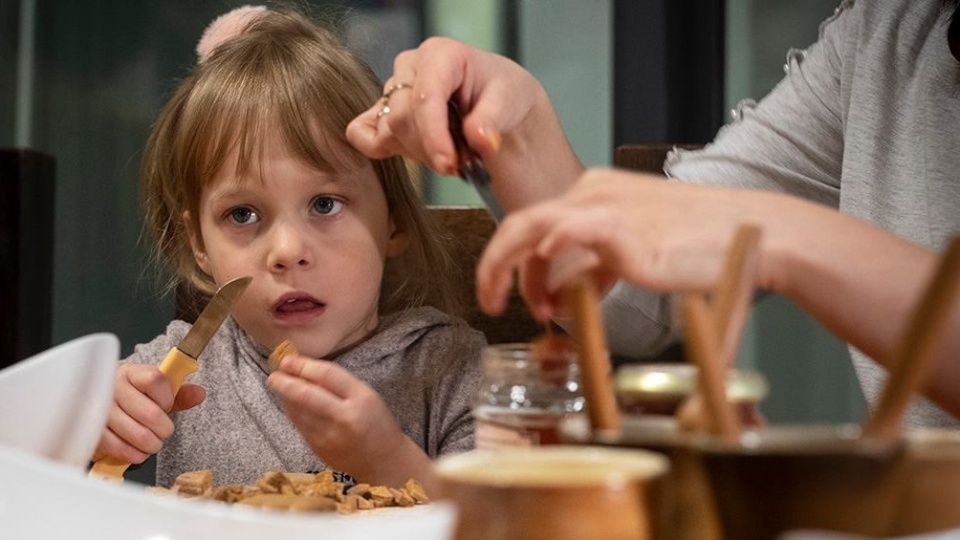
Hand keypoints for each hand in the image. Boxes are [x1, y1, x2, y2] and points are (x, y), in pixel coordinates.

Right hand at [92, 363, 204, 462]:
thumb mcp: (155, 391)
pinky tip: (139, 452)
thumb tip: (200, 394)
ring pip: (139, 434)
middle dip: (164, 429)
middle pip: (151, 413)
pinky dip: (136, 455)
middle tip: (163, 431)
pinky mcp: (92, 431)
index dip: (167, 398)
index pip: (155, 380)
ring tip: (152, 443)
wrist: (97, 407)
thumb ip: (178, 393)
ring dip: (152, 444)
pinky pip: (121, 448)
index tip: (166, 405)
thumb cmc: (131, 398)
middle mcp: (112, 388)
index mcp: (130, 373)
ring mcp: (99, 410)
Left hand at [268, 354, 432, 487]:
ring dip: (284, 396)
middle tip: (274, 374)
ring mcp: (329, 435)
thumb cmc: (377, 423)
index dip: (303, 365)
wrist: (384, 461)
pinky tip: (288, 403)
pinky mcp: (319, 448)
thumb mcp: (367, 396)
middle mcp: (344, 417)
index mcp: (361, 398)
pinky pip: (299, 425)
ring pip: (298, 410)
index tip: (288, 359)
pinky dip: (291, 411)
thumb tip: (306, 369)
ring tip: (277, 384)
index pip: (327, 375)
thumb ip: (340, 383)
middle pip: (307, 394)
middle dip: (285, 382)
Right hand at [346, 37, 582, 209]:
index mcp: (439, 54)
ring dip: (422, 153)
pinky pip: (362, 133)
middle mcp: (410, 67)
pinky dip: (380, 149)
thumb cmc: (502, 95)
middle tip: (465, 161)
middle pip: (404, 119)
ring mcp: (392, 90)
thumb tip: (479, 139)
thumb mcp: (510, 101)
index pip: (425, 98)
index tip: (449, 165)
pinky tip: (415, 153)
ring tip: (453, 152)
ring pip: (389, 132)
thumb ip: (492, 120)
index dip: (434, 137)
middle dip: (434, 149)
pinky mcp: (381, 112)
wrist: (496, 104)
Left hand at [476, 168, 786, 319]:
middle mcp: (593, 191)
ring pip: (528, 229)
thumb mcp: (635, 253)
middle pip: (520, 224)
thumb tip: (565, 293)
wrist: (751, 232)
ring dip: (508, 271)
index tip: (530, 302)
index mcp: (596, 192)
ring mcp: (604, 205)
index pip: (538, 225)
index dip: (521, 267)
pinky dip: (546, 266)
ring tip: (511, 306)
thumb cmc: (701, 245)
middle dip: (495, 266)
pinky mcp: (618, 226)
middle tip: (489, 302)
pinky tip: (551, 299)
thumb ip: (597, 266)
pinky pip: (564, 237)